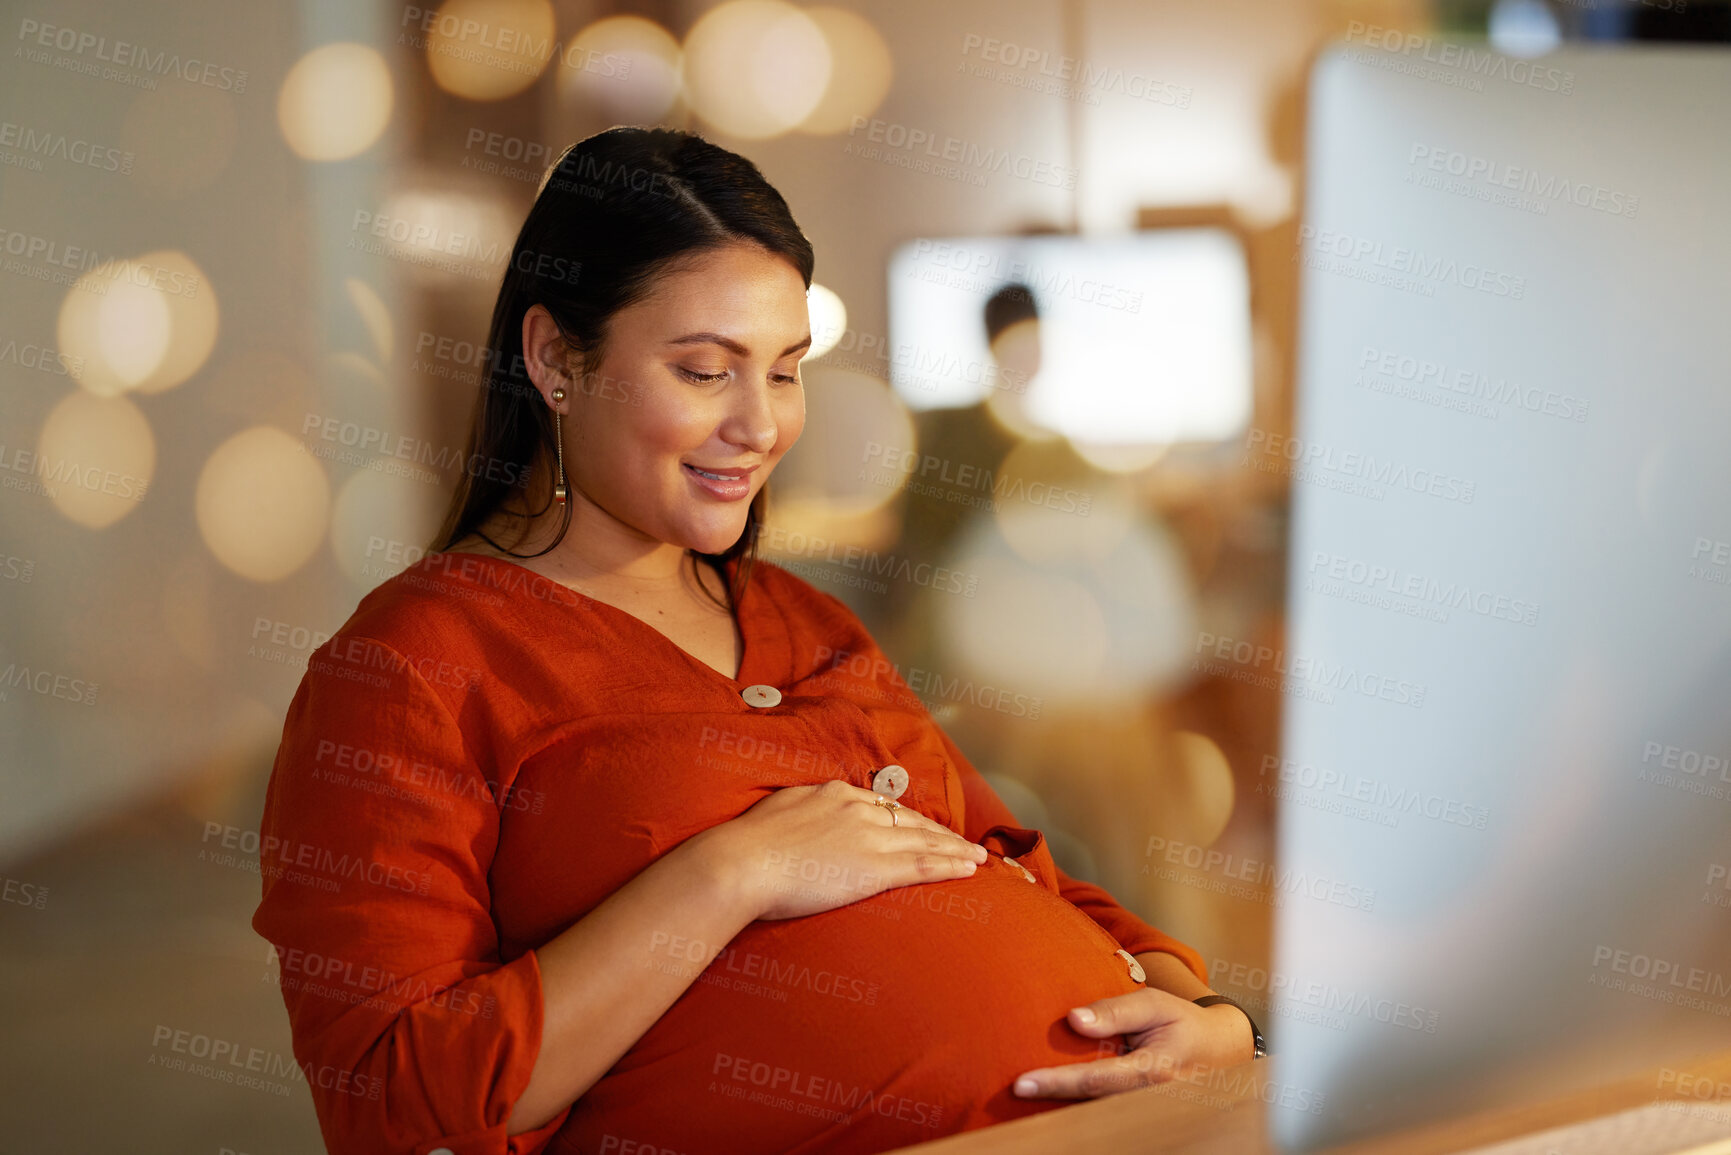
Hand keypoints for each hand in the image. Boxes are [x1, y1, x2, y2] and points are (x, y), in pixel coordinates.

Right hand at [693, 779, 989, 920]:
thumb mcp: (779, 811)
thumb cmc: (748, 845)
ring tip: (978, 858)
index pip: (883, 806)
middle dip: (941, 834)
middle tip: (964, 843)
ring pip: (925, 842)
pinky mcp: (875, 867)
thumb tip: (804, 818)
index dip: (908, 820)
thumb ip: (802, 812)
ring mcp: (870, 837)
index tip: (924, 828)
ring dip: (955, 850)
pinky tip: (969, 869)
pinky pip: (923, 865)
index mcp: (835, 794)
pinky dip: (950, 866)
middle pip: (911, 821)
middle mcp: (859, 809)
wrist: (742, 862)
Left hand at [1010, 987, 1256, 1099]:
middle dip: (1051, 1104)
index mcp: (1152, 1071)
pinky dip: (1078, 1110)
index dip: (1056, 1082)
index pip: (1095, 1080)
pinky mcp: (1140, 1117)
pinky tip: (1051, 1104)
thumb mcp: (1154, 1004)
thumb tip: (1072, 1020)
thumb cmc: (1181, 1021)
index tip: (1021, 1083)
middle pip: (1090, 1107)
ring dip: (1061, 1110)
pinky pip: (1105, 1116)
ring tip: (1022, 1101)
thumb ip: (1114, 1011)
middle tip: (1011, 1095)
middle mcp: (1148, 1100)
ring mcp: (1145, 1113)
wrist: (1220, 1051)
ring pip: (1096, 1116)